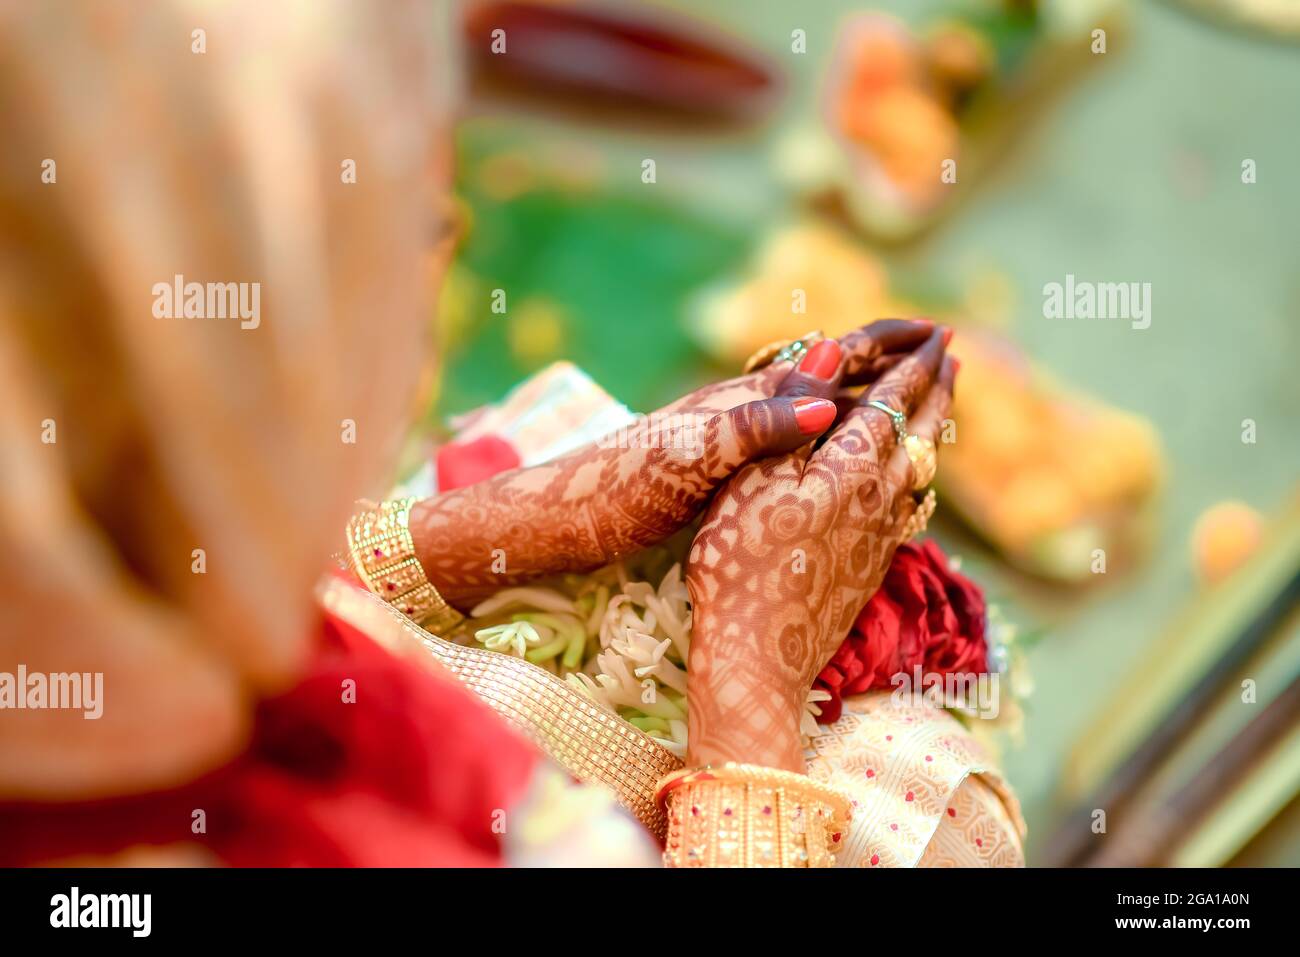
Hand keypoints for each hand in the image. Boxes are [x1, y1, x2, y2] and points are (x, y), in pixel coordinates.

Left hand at [409, 319, 933, 605]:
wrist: (563, 519)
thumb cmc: (621, 488)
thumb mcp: (690, 456)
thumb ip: (757, 425)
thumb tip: (832, 390)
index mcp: (745, 400)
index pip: (830, 357)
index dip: (883, 344)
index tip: (937, 332)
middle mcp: (744, 412)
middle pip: (830, 378)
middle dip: (886, 369)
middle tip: (942, 366)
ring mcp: (733, 442)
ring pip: (815, 412)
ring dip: (864, 404)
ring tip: (908, 407)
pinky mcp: (721, 473)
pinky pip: (797, 446)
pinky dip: (832, 442)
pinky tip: (838, 461)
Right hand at [685, 328, 955, 771]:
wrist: (759, 657)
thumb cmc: (740, 564)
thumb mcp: (754, 480)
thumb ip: (796, 416)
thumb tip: (829, 352)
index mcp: (853, 468)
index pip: (894, 402)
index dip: (915, 365)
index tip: (938, 335)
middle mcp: (881, 499)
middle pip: (922, 434)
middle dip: (938, 391)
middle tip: (951, 358)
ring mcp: (881, 537)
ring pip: (922, 471)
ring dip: (933, 432)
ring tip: (938, 410)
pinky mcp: (872, 566)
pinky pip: (910, 505)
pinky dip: (918, 476)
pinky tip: (909, 484)